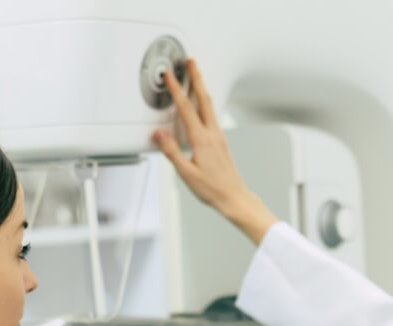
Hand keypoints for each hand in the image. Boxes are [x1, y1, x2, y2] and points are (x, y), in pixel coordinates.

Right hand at [151, 59, 278, 245]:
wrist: (234, 197)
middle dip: (196, 78)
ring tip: (196, 76)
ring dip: (201, 88)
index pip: (186, 109)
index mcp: (202, 139)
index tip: (170, 76)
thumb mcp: (186, 173)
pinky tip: (202, 104)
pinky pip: (211, 115)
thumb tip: (158, 134)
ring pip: (209, 105)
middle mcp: (212, 134)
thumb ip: (171, 152)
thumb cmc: (212, 189)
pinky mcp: (220, 140)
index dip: (177, 90)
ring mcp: (218, 136)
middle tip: (191, 62)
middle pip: (203, 99)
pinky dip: (204, 102)